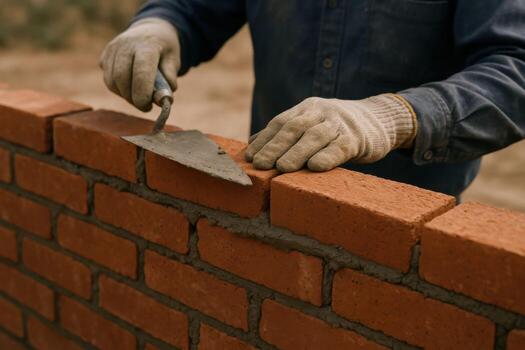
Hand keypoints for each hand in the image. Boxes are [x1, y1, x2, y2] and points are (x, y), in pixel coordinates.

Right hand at [100, 18, 180, 110]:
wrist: (150, 30)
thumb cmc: (164, 49)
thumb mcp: (174, 61)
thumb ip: (169, 80)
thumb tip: (162, 100)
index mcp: (147, 45)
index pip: (140, 72)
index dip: (143, 94)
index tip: (148, 106)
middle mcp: (126, 44)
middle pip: (122, 78)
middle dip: (133, 98)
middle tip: (145, 106)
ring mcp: (112, 49)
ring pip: (112, 82)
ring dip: (125, 95)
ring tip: (139, 96)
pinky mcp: (104, 55)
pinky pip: (108, 79)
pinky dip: (119, 89)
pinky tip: (131, 87)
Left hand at [245, 94, 416, 171]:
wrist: (380, 118)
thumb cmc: (337, 127)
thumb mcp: (312, 123)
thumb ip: (286, 132)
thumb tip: (253, 145)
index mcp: (306, 108)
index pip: (280, 122)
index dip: (264, 139)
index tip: (249, 157)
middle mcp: (321, 112)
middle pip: (294, 128)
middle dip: (275, 146)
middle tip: (261, 164)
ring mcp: (340, 124)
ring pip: (315, 136)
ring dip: (297, 152)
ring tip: (281, 168)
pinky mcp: (357, 138)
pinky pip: (340, 147)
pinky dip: (327, 156)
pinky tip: (315, 167)